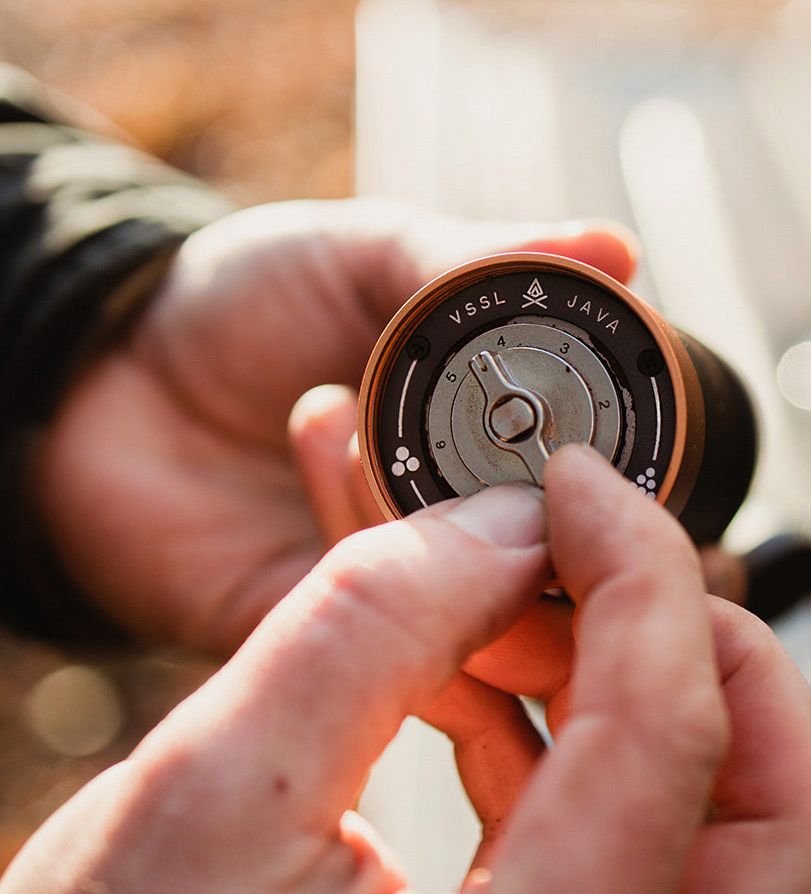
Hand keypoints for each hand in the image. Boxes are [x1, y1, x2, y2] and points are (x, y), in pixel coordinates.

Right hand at [0, 447, 810, 893]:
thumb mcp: (209, 789)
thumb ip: (371, 624)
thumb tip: (507, 522)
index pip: (674, 738)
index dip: (638, 566)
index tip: (575, 484)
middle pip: (788, 814)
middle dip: (695, 639)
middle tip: (586, 552)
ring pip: (730, 825)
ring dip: (631, 678)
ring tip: (511, 604)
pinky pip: (643, 844)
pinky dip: (583, 738)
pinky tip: (491, 675)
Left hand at [34, 198, 637, 652]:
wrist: (110, 380)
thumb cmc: (246, 302)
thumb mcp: (366, 254)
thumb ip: (483, 265)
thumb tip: (618, 249)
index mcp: (505, 442)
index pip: (604, 499)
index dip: (609, 483)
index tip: (581, 440)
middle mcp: (472, 526)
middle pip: (559, 579)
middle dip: (519, 508)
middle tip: (435, 421)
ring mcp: (408, 591)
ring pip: (477, 613)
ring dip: (405, 495)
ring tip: (325, 403)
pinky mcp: (334, 644)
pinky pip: (380, 640)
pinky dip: (354, 535)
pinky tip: (310, 435)